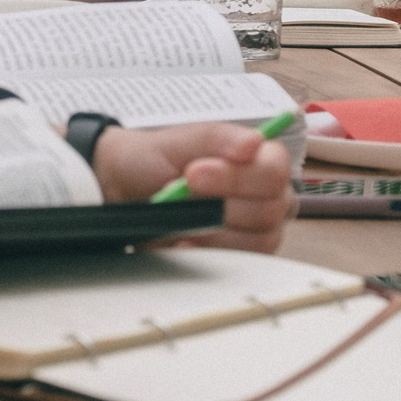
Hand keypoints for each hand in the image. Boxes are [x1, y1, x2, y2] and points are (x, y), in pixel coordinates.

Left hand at [92, 125, 297, 252]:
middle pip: (268, 209)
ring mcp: (259, 231)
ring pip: (255, 241)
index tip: (194, 172)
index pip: (274, 171)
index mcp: (263, 160)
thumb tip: (253, 142)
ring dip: (210, 229)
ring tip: (181, 216)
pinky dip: (204, 251)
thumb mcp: (178, 140)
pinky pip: (235, 263)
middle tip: (181, 194)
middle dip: (218, 203)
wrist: (126, 190)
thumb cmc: (156, 161)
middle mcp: (270, 197)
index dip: (236, 176)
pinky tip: (182, 238)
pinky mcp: (241, 258)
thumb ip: (217, 137)